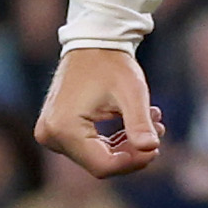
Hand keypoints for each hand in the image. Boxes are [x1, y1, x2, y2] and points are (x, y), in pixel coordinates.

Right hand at [36, 44, 165, 178]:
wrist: (92, 42)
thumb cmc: (112, 63)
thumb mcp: (132, 92)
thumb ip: (140, 123)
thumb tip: (151, 149)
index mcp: (64, 128)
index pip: (103, 165)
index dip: (134, 161)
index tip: (156, 147)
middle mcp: (50, 135)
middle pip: (99, 163)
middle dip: (131, 152)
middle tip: (158, 130)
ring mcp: (49, 134)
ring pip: (96, 157)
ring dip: (125, 146)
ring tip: (151, 122)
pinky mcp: (54, 130)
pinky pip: (88, 148)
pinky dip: (112, 141)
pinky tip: (132, 125)